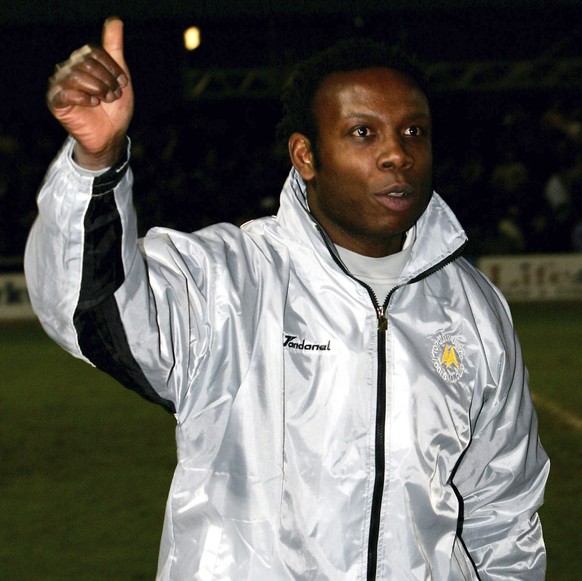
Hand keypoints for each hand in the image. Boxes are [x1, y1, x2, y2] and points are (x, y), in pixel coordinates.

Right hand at [47, 17, 133, 168]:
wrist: (111, 135)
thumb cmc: (114, 107)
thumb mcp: (119, 76)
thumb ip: (114, 49)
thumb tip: (115, 20)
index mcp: (82, 61)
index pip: (93, 51)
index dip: (111, 67)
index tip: (121, 83)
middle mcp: (67, 68)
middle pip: (86, 62)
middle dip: (106, 80)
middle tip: (113, 95)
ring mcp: (59, 84)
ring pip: (77, 75)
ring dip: (98, 89)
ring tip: (104, 100)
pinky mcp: (55, 101)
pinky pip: (67, 92)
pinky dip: (85, 98)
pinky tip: (93, 104)